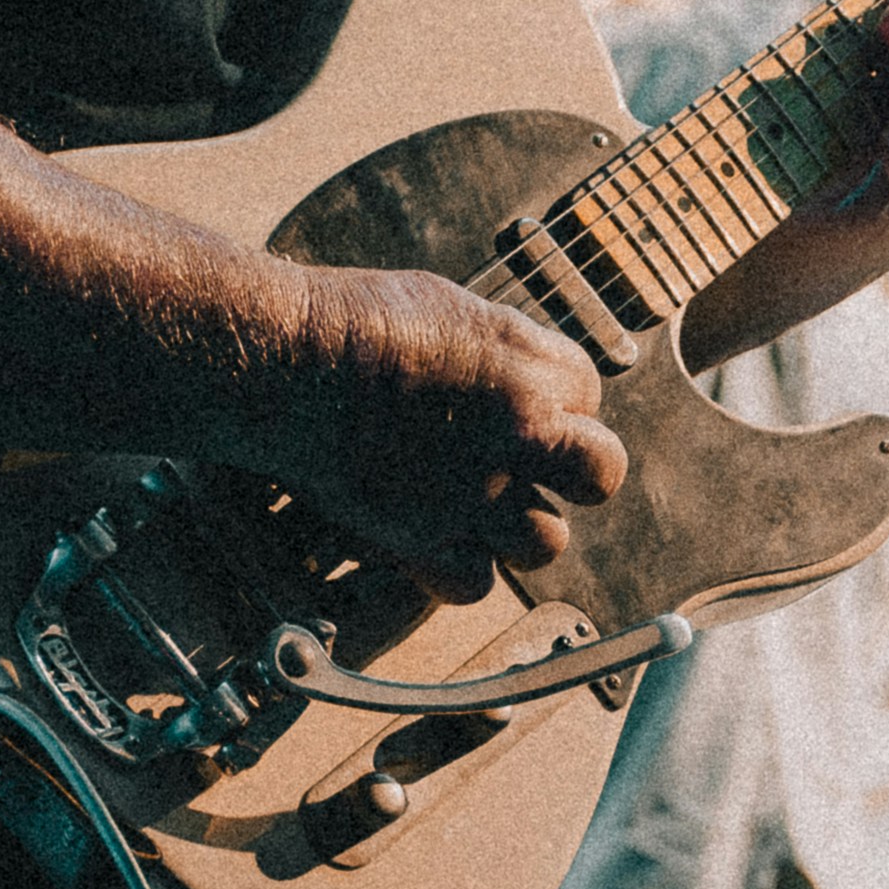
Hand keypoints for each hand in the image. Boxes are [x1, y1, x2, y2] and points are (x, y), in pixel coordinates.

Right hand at [295, 269, 623, 597]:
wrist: (288, 359)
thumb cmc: (354, 320)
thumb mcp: (450, 306)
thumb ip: (502, 349)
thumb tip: (520, 370)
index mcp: (531, 366)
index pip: (589, 395)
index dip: (553, 403)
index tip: (513, 404)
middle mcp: (519, 431)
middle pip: (600, 475)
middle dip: (572, 473)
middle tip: (530, 467)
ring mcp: (477, 490)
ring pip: (546, 542)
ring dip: (516, 529)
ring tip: (476, 507)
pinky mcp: (425, 535)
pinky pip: (474, 581)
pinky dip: (455, 568)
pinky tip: (431, 537)